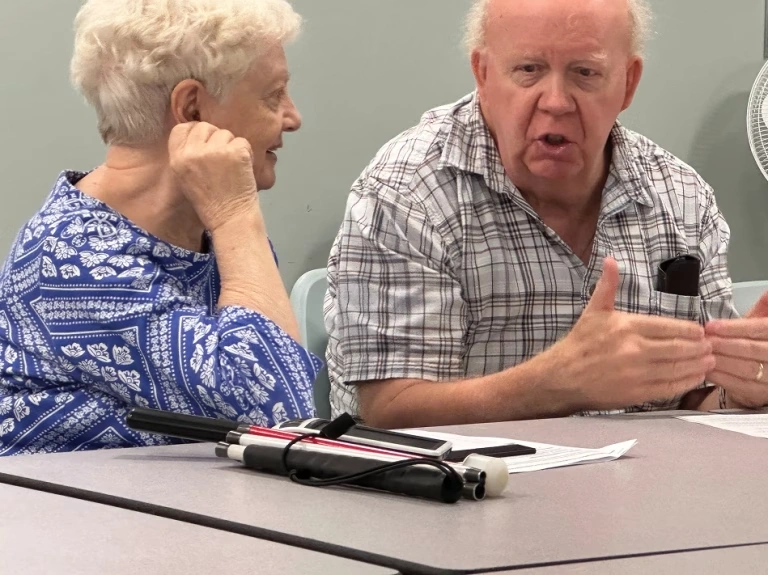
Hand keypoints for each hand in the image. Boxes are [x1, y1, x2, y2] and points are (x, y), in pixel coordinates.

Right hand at [168, 122, 259, 232]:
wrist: (230, 219)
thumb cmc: (211, 203)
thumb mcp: (186, 178)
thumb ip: (189, 155)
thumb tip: (200, 135)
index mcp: (178, 159)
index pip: (182, 129)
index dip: (195, 132)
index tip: (206, 142)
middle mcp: (193, 153)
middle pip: (204, 127)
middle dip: (215, 138)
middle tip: (222, 158)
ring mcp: (215, 151)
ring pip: (225, 133)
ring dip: (231, 146)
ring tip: (232, 168)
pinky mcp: (235, 153)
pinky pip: (242, 141)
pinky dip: (246, 153)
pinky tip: (242, 169)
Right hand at [545, 257, 714, 410]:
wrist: (561, 376)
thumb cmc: (580, 343)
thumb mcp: (594, 311)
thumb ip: (607, 286)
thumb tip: (610, 260)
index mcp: (628, 326)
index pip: (671, 327)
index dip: (691, 330)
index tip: (700, 332)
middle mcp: (634, 349)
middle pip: (680, 348)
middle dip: (700, 348)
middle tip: (710, 347)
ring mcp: (637, 373)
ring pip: (678, 368)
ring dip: (698, 365)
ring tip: (709, 362)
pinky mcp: (636, 393)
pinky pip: (669, 388)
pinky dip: (686, 383)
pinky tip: (694, 378)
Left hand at [706, 292, 767, 407]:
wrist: (760, 374)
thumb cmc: (756, 344)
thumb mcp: (760, 324)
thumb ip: (762, 310)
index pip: (760, 329)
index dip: (734, 328)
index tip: (711, 326)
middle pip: (752, 349)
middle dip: (723, 344)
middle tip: (702, 340)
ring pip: (746, 368)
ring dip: (719, 360)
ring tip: (700, 353)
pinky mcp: (760, 394)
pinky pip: (739, 385)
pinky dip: (720, 377)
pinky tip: (705, 369)